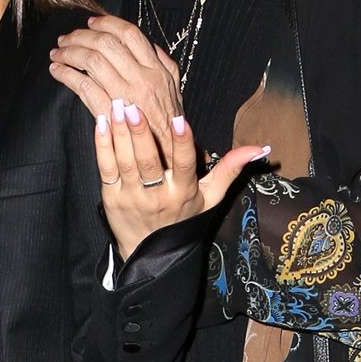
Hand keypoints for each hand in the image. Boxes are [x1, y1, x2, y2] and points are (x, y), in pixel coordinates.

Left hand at [51, 15, 181, 158]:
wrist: (167, 156)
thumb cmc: (168, 122)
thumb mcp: (174, 87)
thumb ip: (162, 63)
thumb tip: (146, 44)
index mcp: (157, 69)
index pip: (130, 34)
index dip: (106, 24)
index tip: (91, 23)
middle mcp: (142, 79)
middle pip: (106, 44)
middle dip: (81, 36)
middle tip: (65, 38)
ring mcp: (125, 96)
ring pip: (92, 61)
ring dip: (69, 53)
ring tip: (57, 53)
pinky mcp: (109, 113)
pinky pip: (83, 86)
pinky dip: (66, 75)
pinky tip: (57, 71)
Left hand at [95, 100, 269, 259]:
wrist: (151, 255)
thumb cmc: (183, 219)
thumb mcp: (211, 197)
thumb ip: (231, 169)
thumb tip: (260, 148)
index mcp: (183, 193)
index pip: (185, 165)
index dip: (183, 142)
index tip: (179, 119)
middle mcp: (157, 196)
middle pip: (148, 162)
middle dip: (141, 132)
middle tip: (133, 106)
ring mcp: (132, 197)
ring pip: (125, 162)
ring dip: (119, 133)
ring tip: (116, 106)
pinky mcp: (111, 198)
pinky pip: (106, 169)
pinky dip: (102, 146)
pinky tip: (100, 123)